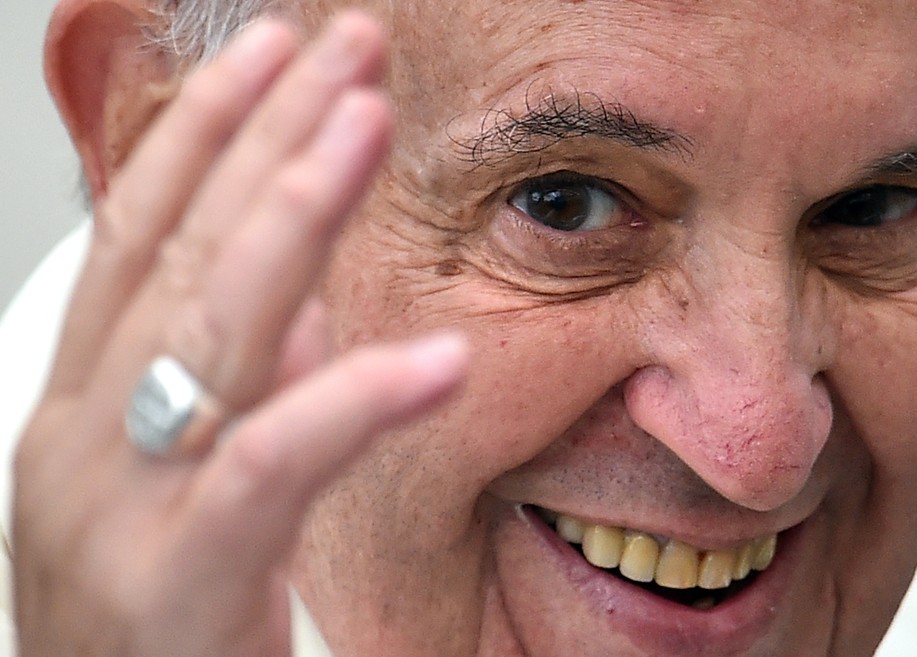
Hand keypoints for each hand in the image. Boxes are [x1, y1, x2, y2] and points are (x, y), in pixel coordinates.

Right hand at [13, 12, 466, 656]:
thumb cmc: (153, 626)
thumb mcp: (183, 482)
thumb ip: (239, 387)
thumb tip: (304, 298)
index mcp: (87, 405)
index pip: (144, 234)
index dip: (205, 133)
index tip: (272, 53)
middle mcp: (86, 435)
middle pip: (182, 251)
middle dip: (263, 136)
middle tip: (341, 48)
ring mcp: (118, 503)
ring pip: (211, 326)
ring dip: (292, 210)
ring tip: (362, 122)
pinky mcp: (176, 579)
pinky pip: (272, 465)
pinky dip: (354, 399)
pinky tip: (436, 357)